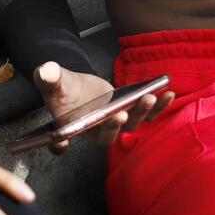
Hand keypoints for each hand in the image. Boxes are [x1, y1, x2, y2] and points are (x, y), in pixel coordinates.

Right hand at [34, 64, 171, 153]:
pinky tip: (168, 93)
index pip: (63, 142)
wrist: (80, 88)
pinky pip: (148, 114)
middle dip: (115, 125)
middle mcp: (96, 132)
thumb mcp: (53, 81)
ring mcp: (117, 124)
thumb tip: (45, 70)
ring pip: (131, 124)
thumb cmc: (64, 90)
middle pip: (108, 135)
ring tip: (149, 97)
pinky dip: (159, 106)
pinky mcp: (131, 114)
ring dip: (142, 112)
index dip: (61, 145)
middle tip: (120, 113)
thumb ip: (48, 78)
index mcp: (72, 128)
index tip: (63, 141)